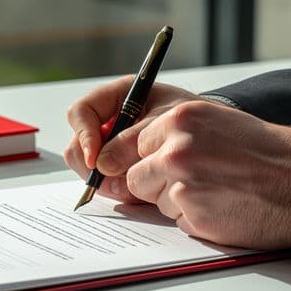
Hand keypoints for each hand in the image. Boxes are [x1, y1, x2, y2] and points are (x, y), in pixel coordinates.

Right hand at [65, 76, 205, 201]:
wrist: (213, 139)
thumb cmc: (195, 119)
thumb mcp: (168, 121)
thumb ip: (135, 140)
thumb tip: (101, 165)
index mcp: (116, 98)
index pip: (81, 113)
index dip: (84, 135)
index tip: (95, 158)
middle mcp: (108, 123)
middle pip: (77, 146)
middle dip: (93, 167)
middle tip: (116, 181)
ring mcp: (111, 149)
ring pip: (89, 170)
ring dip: (108, 182)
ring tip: (139, 184)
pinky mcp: (119, 172)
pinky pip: (106, 185)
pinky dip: (119, 191)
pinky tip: (142, 192)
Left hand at [127, 100, 290, 248]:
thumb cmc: (265, 152)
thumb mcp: (215, 122)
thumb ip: (171, 133)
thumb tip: (126, 154)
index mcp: (180, 117)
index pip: (128, 142)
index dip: (142, 158)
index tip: (153, 165)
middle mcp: (176, 147)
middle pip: (134, 175)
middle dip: (154, 183)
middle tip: (193, 180)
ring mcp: (183, 182)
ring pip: (153, 200)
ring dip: (175, 201)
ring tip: (216, 190)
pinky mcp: (194, 214)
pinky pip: (176, 220)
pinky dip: (194, 218)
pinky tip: (223, 206)